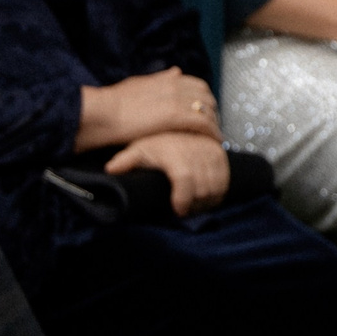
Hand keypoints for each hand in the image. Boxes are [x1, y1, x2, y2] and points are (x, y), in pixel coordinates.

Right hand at [76, 66, 220, 150]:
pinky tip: (213, 141)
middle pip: (206, 98)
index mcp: (167, 79)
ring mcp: (176, 99)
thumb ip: (159, 79)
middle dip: (211, 112)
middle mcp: (175, 85)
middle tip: (211, 127)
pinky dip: (211, 132)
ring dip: (213, 124)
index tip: (204, 112)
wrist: (99, 113)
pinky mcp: (175, 116)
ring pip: (207, 111)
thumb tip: (176, 71)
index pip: (198, 86)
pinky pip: (203, 124)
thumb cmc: (112, 103)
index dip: (204, 100)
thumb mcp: (137, 84)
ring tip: (213, 137)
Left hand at [106, 130, 230, 217]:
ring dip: (207, 201)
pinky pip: (225, 180)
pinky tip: (207, 199)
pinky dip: (218, 193)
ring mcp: (212, 152)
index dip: (184, 199)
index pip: (185, 180)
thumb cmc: (155, 141)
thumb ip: (126, 160)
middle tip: (185, 212)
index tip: (178, 211)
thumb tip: (111, 169)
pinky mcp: (221, 155)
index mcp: (176, 152)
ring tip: (195, 207)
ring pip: (216, 186)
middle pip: (203, 188)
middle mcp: (197, 151)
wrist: (177, 124)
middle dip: (195, 205)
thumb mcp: (139, 148)